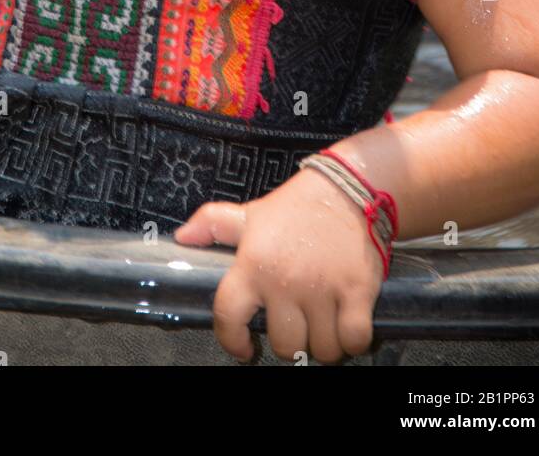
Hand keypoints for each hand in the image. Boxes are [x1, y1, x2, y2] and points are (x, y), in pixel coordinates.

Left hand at [173, 162, 385, 363]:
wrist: (347, 188)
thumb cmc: (296, 208)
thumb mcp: (250, 213)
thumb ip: (212, 224)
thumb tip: (181, 237)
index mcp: (253, 264)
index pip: (228, 315)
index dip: (232, 339)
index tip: (243, 348)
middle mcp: (284, 280)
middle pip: (284, 344)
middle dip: (291, 341)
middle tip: (297, 324)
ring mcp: (322, 288)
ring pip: (321, 349)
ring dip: (324, 343)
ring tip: (323, 323)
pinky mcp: (357, 291)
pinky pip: (354, 340)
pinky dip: (353, 340)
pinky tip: (348, 324)